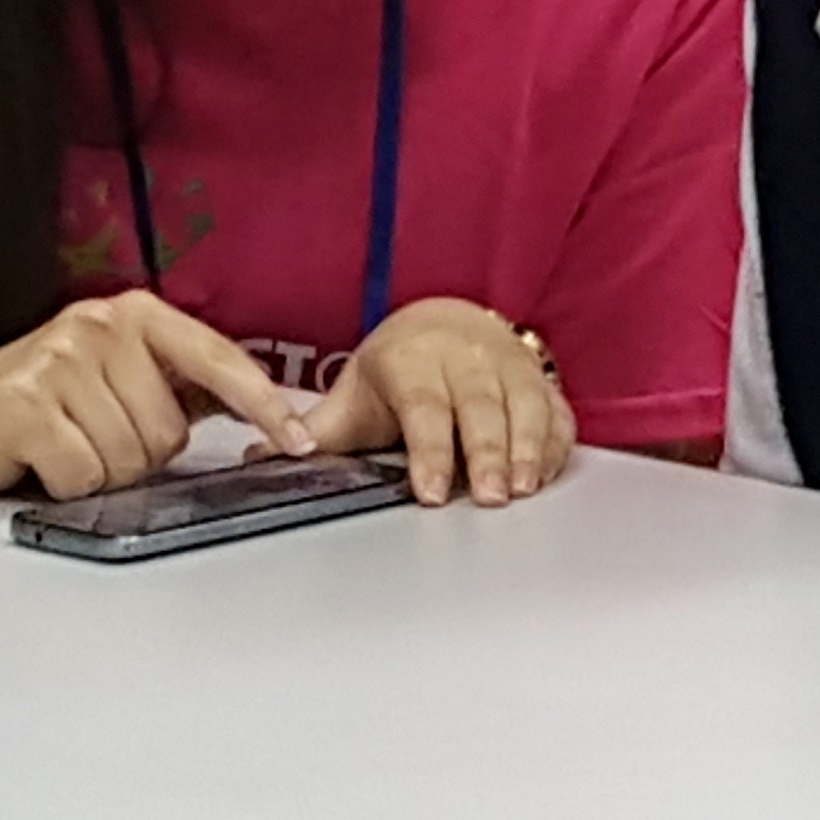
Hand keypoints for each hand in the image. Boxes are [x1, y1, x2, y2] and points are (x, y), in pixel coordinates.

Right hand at [0, 290, 313, 498]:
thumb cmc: (39, 400)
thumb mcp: (116, 374)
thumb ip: (177, 384)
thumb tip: (256, 404)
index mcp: (135, 316)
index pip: (216, 359)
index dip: (262, 404)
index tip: (298, 440)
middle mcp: (99, 326)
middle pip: (169, 432)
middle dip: (140, 454)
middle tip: (94, 436)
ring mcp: (59, 361)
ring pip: (129, 460)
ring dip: (103, 472)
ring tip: (68, 445)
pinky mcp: (24, 404)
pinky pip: (84, 475)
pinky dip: (68, 483)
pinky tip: (42, 458)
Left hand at [310, 298, 576, 507]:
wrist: (446, 322)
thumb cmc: (400, 370)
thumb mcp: (356, 395)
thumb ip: (319, 431)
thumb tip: (263, 457)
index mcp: (412, 361)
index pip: (424, 407)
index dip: (429, 451)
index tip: (431, 492)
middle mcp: (464, 357)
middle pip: (480, 408)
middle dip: (487, 454)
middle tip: (489, 497)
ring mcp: (508, 365)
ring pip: (525, 405)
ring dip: (528, 449)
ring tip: (523, 489)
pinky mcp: (541, 379)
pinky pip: (557, 411)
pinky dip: (556, 443)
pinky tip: (547, 473)